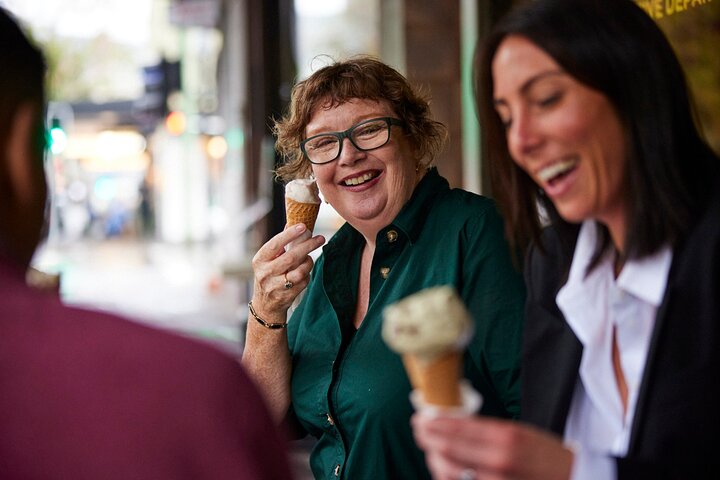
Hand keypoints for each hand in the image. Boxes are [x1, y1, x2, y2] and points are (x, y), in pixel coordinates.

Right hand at [251, 223, 324, 316]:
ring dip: (308, 262)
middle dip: (308, 246)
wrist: (265, 305)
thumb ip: (278, 244)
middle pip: (291, 257)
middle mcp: (265, 273)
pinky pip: (304, 281)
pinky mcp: (287, 296)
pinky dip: (307, 274)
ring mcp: (276, 286)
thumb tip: (291, 223)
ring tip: (309, 258)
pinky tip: (304, 272)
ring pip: (300, 271)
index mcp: (259, 260)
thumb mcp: (267, 260)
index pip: (274, 244)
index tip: (303, 226)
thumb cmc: (268, 276)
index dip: (289, 235)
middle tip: (320, 238)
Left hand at [411, 413, 572, 479]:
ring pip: (448, 472)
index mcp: (507, 436)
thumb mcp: (521, 433)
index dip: (433, 422)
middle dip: (427, 438)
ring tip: (430, 450)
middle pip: (447, 449)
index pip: (457, 427)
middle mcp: (499, 461)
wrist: (576, 478)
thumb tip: (453, 424)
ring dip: (433, 459)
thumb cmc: (547, 456)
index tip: (421, 417)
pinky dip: (447, 477)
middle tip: (418, 429)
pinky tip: (444, 469)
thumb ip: (487, 431)